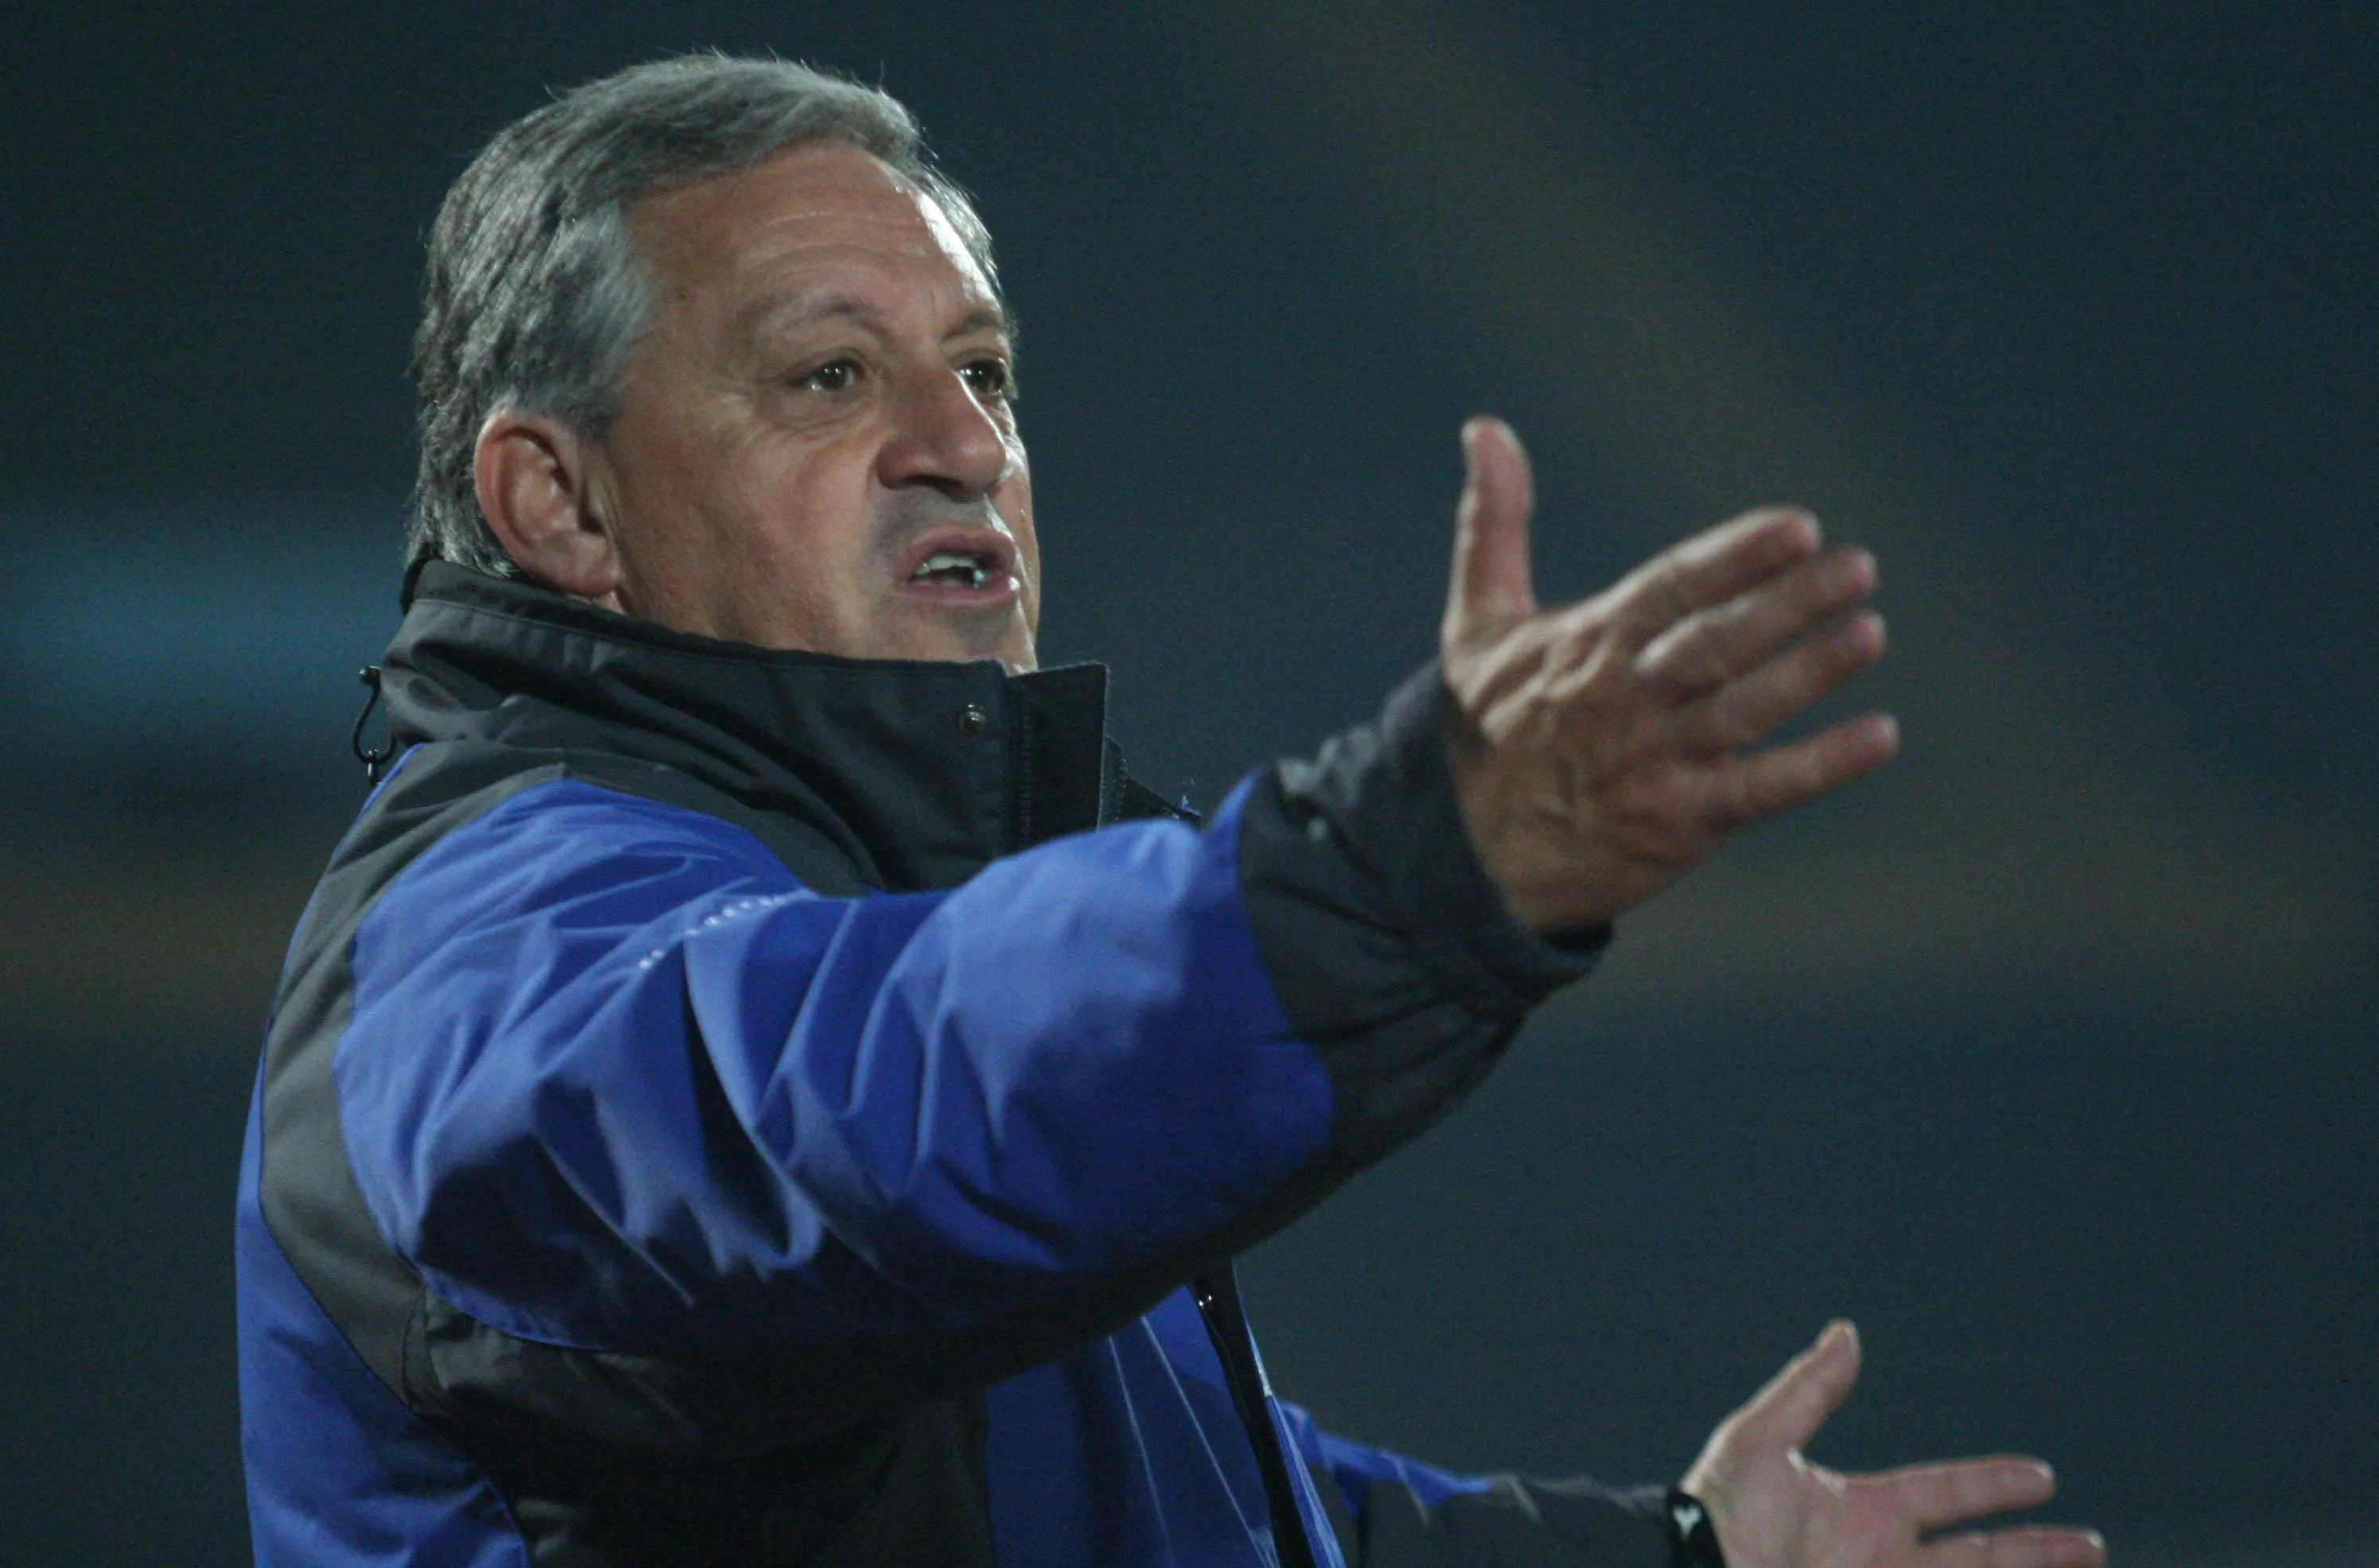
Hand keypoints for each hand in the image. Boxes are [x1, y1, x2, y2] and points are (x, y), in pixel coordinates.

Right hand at [1441, 417, 1897, 932]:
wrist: (1464, 853)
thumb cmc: (1485, 728)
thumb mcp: (1476, 624)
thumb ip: (1494, 525)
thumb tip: (1485, 428)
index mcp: (1590, 641)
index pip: (1673, 587)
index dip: (1737, 557)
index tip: (1799, 528)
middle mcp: (1627, 697)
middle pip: (1717, 641)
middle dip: (1788, 603)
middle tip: (1857, 568)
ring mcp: (1656, 761)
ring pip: (1743, 709)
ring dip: (1809, 671)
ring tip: (1869, 632)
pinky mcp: (1679, 822)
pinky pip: (1760, 791)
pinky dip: (1820, 765)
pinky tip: (1878, 736)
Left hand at [1682, 1322, 2106, 1567]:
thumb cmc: (1715, 1512)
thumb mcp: (1758, 1441)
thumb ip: (1808, 1389)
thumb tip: (1846, 1332)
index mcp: (1864, 1511)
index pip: (1947, 1495)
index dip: (1993, 1485)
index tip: (2043, 1478)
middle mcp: (1882, 1556)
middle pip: (1979, 1556)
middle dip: (2035, 1552)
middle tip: (2091, 1548)